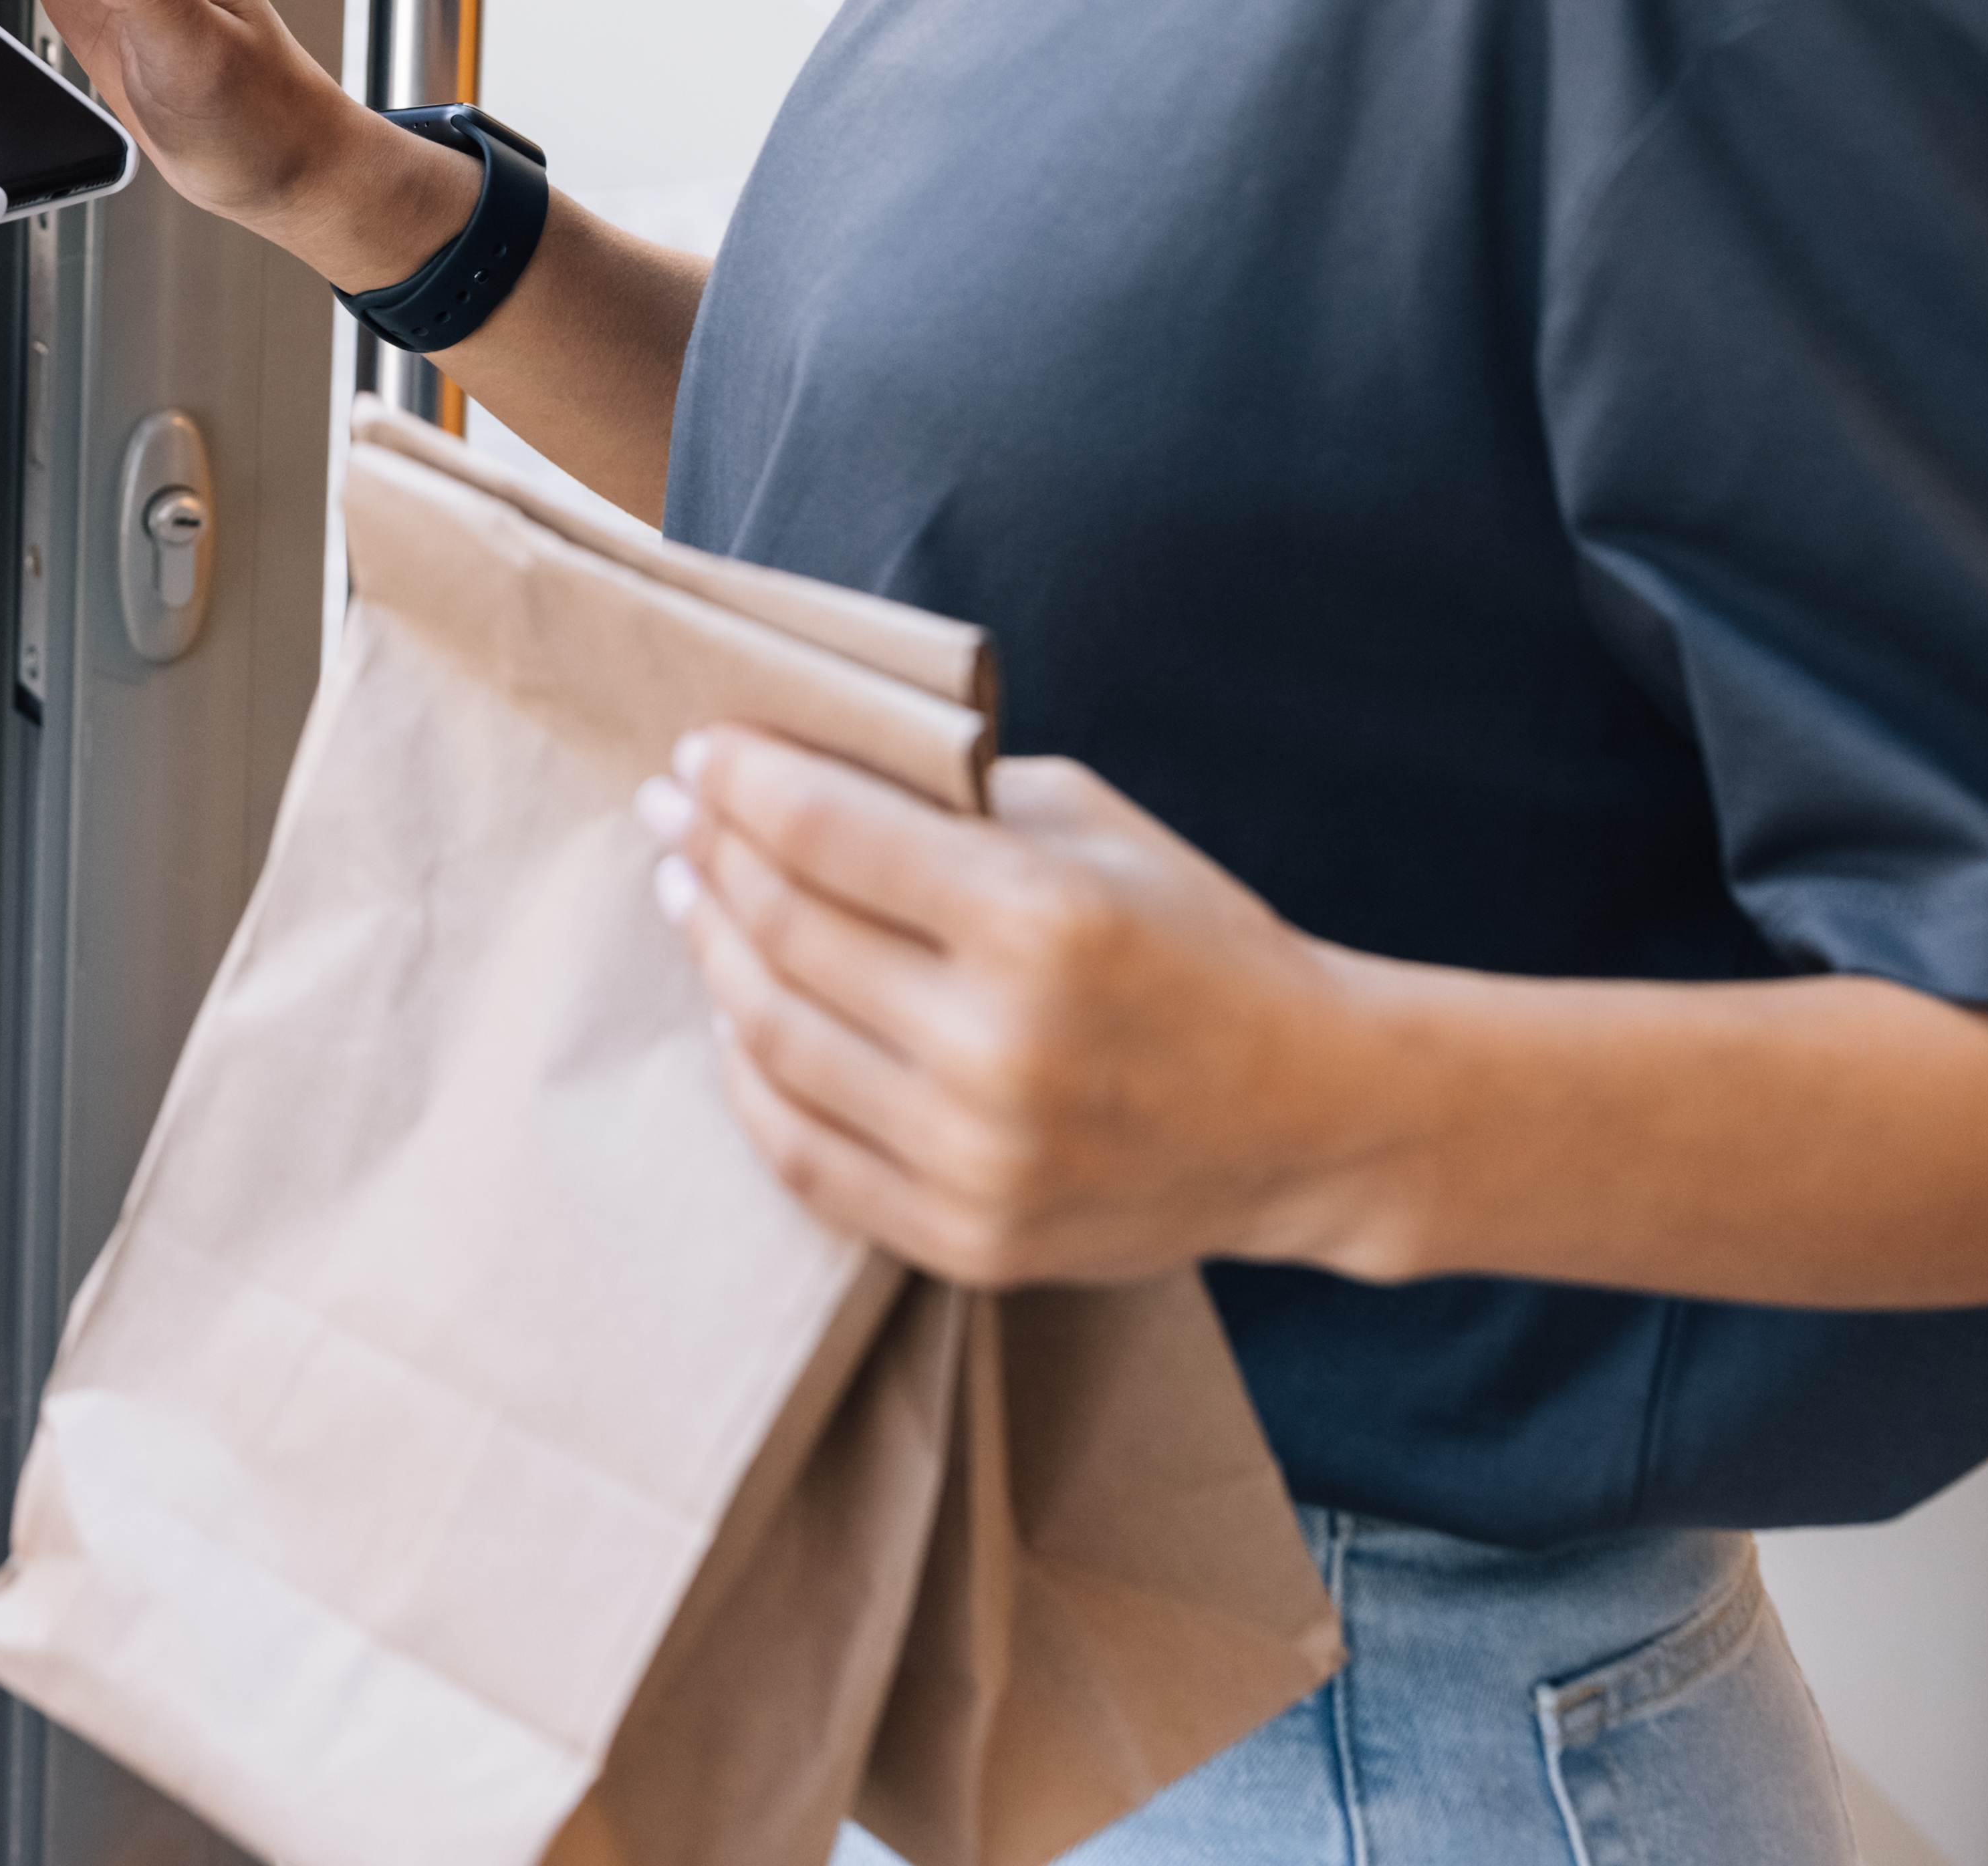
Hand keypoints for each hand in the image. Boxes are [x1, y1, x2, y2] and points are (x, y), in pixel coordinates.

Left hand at [638, 732, 1381, 1288]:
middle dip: (710, 854)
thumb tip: (797, 764)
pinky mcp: (969, 1238)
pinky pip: (804, 1154)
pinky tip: (737, 1015)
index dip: (739, 781)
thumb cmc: (1198, 944)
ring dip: (712, 954)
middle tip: (674, 811)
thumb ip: (948, 797)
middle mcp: (999, 1046)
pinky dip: (751, 1077)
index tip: (696, 748)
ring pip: (774, 1040)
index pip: (823, 832)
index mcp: (1038, 919)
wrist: (1314, 1116)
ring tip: (691, 896)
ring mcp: (978, 1158)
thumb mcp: (1093, 827)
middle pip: (784, 931)